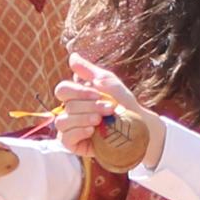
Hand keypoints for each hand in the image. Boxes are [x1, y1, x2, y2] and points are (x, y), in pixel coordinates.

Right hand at [51, 56, 161, 171]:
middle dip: (90, 106)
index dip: (78, 91)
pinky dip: (77, 132)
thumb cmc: (122, 102)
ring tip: (100, 121)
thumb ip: (89, 71)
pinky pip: (65, 139)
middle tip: (109, 109)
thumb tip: (72, 56)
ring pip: (62, 122)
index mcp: (75, 96)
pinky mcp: (74, 144)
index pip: (62, 89)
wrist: (137, 125)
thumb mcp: (108, 82)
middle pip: (66, 106)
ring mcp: (70, 128)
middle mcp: (69, 111)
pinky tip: (91, 131)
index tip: (99, 93)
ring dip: (83, 119)